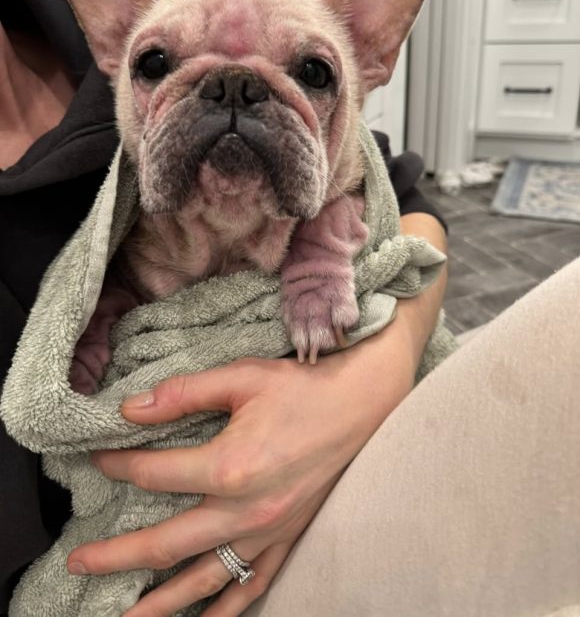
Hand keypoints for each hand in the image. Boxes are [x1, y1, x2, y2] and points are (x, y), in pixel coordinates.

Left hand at [67, 329, 417, 616]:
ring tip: (124, 616)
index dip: (119, 466)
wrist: (361, 403)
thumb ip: (183, 394)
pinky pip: (253, 586)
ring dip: (160, 603)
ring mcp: (268, 532)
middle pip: (165, 544)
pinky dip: (223, 609)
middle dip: (117, 556)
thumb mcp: (241, 377)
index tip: (99, 459)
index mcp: (230, 466)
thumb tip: (130, 409)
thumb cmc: (301, 388)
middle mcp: (245, 510)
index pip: (154, 475)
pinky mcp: (288, 538)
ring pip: (204, 581)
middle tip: (78, 563)